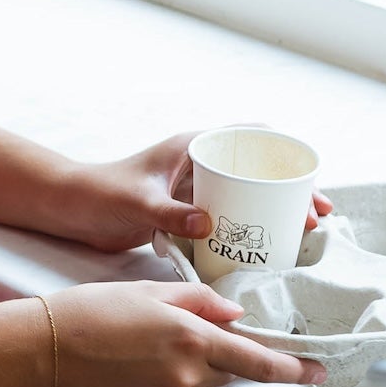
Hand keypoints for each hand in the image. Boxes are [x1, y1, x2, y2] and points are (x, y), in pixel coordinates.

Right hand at [44, 282, 324, 386]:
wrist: (40, 350)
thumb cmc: (90, 311)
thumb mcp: (149, 291)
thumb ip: (199, 300)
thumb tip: (233, 314)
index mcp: (193, 339)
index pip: (259, 362)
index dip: (293, 369)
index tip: (318, 372)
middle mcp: (187, 376)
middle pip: (230, 372)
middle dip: (224, 354)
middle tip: (193, 332)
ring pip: (203, 383)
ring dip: (195, 365)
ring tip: (150, 341)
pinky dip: (170, 377)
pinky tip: (136, 360)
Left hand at [66, 132, 332, 253]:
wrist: (70, 210)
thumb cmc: (99, 194)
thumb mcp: (138, 201)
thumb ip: (170, 213)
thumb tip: (208, 225)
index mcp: (192, 147)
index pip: (247, 135)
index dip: (282, 149)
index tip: (309, 171)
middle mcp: (197, 165)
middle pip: (255, 171)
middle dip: (288, 190)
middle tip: (315, 216)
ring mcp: (192, 190)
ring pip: (244, 197)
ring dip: (272, 213)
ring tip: (300, 235)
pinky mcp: (184, 214)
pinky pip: (225, 219)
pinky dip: (246, 231)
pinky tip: (263, 251)